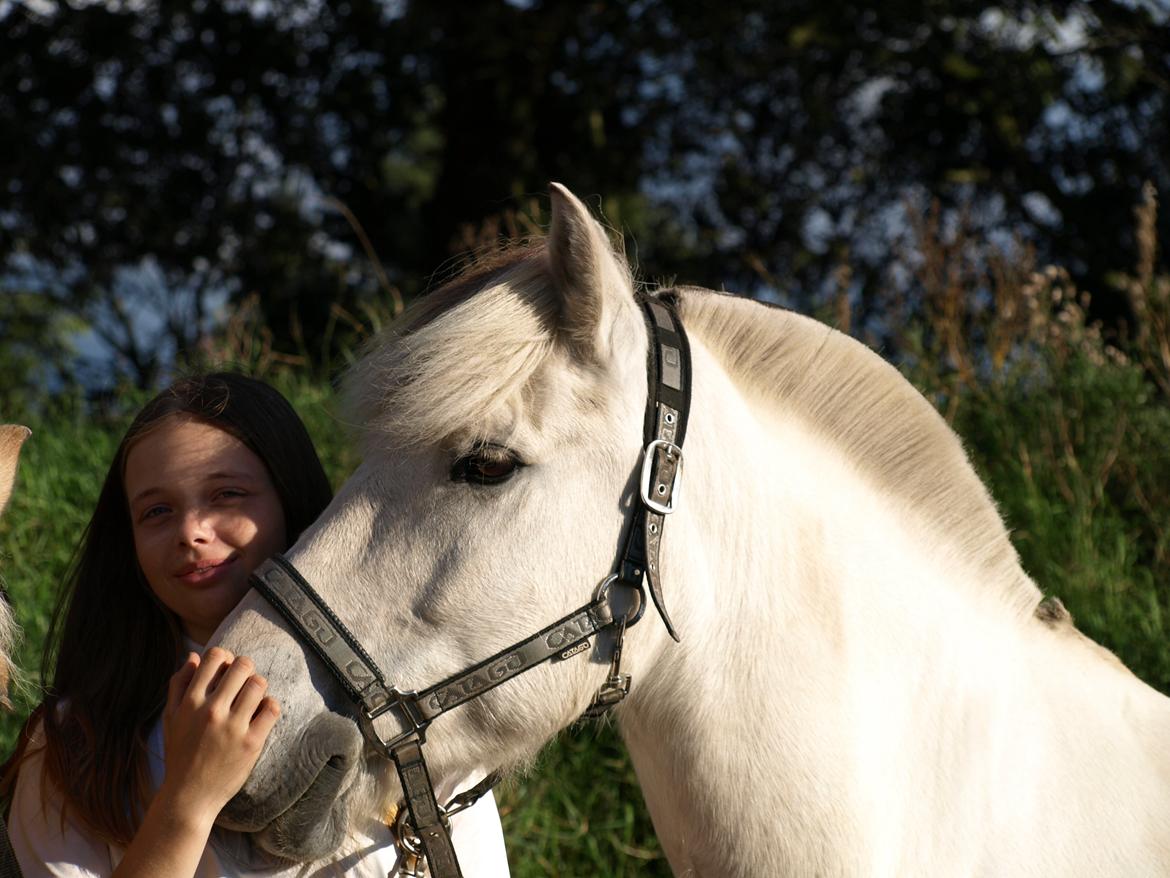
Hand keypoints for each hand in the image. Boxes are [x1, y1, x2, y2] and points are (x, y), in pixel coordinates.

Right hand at [159, 647, 280, 820]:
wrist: (189, 797)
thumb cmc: (180, 754)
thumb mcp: (171, 718)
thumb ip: (179, 685)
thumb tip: (194, 656)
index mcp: (190, 702)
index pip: (215, 656)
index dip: (225, 657)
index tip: (226, 671)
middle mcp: (211, 711)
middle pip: (242, 665)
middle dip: (245, 669)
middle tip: (242, 684)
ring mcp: (233, 727)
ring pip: (259, 684)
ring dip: (258, 687)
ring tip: (252, 699)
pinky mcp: (251, 743)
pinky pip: (271, 708)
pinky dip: (269, 706)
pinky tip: (261, 714)